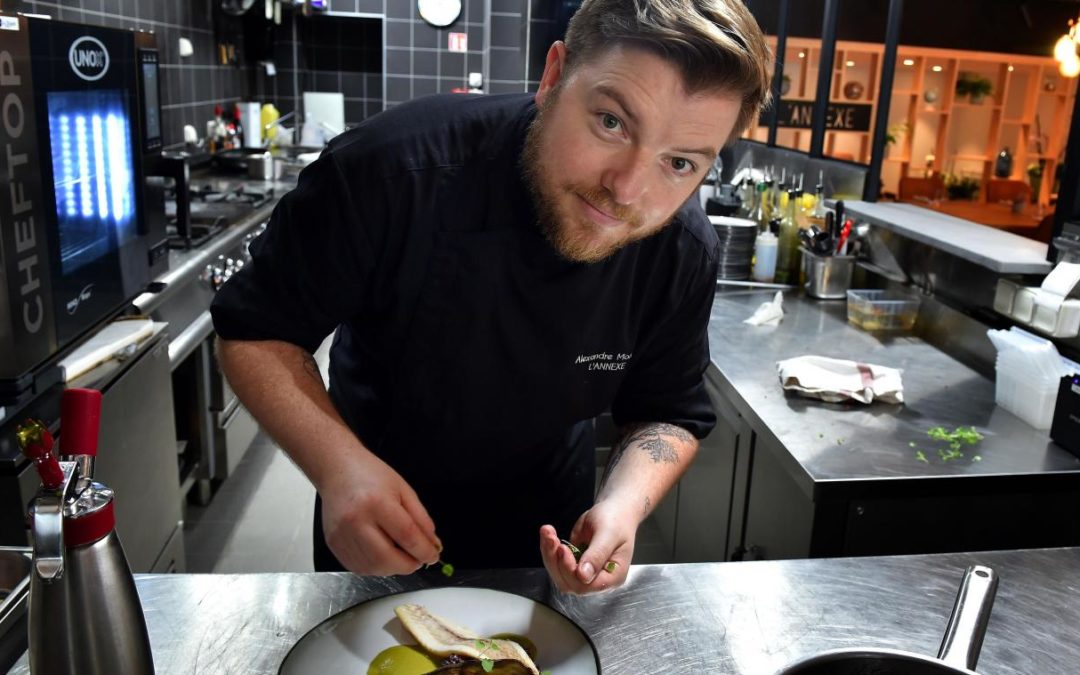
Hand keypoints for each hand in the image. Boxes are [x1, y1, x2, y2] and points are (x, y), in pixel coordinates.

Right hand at [320, 450, 441, 575]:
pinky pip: (358, 567)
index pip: (407, 535)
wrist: (337, 469)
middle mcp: (356, 521)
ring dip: (392, 568)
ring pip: (373, 567)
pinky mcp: (333, 544)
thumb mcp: (403, 490)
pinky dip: (376, 567)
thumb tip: (432, 544)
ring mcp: (342, 535)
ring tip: (401, 557)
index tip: (433, 556)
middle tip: (418, 560)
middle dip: (408, 565)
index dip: (424, 551)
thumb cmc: (371, 475)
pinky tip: (383, 556)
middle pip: (387, 558)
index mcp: (377, 503)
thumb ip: (420, 519)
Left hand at [539, 499, 635, 593]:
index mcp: (613, 577)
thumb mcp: (609, 534)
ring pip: (559, 574)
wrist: (614, 510)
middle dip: (556, 561)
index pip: (586, 586)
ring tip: (547, 532)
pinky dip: (549, 549)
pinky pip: (557, 563)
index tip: (563, 549)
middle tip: (551, 537)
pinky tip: (548, 533)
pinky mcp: (574, 563)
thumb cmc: (616, 520)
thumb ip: (597, 555)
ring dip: (549, 554)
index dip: (570, 571)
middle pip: (569, 583)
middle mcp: (598, 580)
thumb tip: (583, 576)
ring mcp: (584, 573)